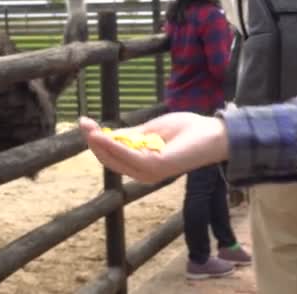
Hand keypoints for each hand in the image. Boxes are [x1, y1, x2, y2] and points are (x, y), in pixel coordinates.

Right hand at [79, 112, 229, 183]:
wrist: (213, 134)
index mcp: (142, 165)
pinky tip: (103, 134)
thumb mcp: (152, 130)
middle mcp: (143, 173)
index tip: (84, 123)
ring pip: (116, 159)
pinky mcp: (155, 166)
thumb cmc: (186, 132)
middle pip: (110, 160)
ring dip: (99, 144)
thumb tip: (106, 134)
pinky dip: (113, 146)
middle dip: (94, 142)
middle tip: (82, 123)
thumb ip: (130, 135)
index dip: (97, 141)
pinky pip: (128, 156)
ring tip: (88, 128)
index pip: (113, 156)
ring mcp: (149, 171)